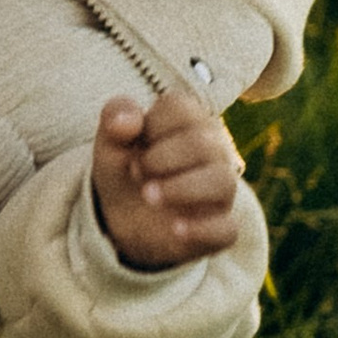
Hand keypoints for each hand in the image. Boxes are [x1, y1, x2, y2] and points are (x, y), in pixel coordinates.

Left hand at [91, 90, 243, 270]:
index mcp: (188, 122)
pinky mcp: (219, 229)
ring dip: (182, 188)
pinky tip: (175, 229)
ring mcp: (220, 192)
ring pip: (222, 182)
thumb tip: (128, 121)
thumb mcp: (111, 145)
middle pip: (203, 144)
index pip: (180, 108)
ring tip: (147, 197)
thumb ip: (115, 120)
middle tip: (135, 174)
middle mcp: (213, 152)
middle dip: (163, 158)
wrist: (126, 221)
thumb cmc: (126, 169)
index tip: (132, 148)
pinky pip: (226, 229)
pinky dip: (201, 229)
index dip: (151, 126)